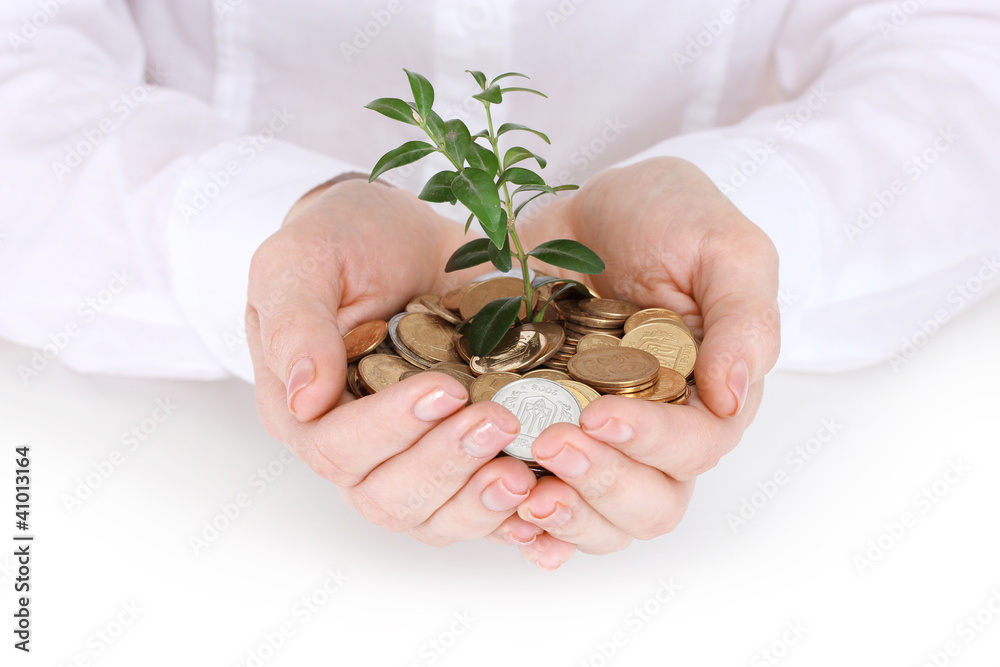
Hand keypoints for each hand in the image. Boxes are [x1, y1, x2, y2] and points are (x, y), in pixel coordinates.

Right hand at [246, 179, 542, 547]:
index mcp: (303, 412)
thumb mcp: (300, 261)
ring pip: (436, 517)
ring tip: (527, 470)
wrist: (402, 236)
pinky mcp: (459, 460)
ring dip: (482, 501)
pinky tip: (549, 509)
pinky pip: (480, 511)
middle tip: (500, 420)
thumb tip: (305, 400)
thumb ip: (295, 324)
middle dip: (447, 464)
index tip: (444, 389)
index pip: (336, 448)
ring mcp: (408, 461)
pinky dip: (515, 520)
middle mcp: (354, 452)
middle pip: (390, 497)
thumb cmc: (342, 241)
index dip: (390, 428)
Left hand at [512, 157, 780, 568]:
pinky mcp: (545, 428)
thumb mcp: (726, 248)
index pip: (696, 447)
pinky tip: (506, 519)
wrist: (592, 204)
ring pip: (600, 516)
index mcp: (708, 394)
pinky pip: (545, 497)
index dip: (652, 443)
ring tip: (522, 492)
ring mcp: (599, 436)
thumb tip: (732, 397)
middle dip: (602, 484)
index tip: (599, 415)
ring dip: (566, 516)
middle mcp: (657, 429)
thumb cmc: (672, 216)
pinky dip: (528, 523)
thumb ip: (743, 319)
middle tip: (550, 444)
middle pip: (649, 502)